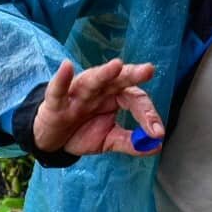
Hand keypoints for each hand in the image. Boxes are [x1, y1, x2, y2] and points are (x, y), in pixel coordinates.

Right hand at [32, 58, 165, 156]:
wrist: (54, 140)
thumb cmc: (83, 131)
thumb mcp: (109, 140)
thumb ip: (130, 142)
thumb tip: (156, 145)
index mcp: (115, 96)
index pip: (135, 98)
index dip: (147, 114)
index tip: (157, 132)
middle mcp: (99, 90)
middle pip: (118, 79)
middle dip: (132, 74)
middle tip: (147, 70)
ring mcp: (78, 94)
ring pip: (92, 81)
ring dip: (104, 73)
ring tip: (116, 66)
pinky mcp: (56, 102)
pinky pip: (59, 89)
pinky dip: (62, 78)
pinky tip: (66, 67)